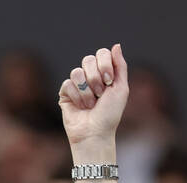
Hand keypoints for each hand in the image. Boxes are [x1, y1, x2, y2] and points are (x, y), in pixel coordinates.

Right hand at [58, 45, 127, 163]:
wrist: (95, 132)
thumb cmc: (110, 114)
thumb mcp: (121, 88)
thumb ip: (120, 66)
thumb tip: (116, 45)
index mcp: (105, 73)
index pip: (102, 53)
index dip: (105, 64)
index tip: (109, 81)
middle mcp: (90, 76)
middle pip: (88, 59)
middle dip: (96, 78)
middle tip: (100, 94)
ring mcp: (77, 84)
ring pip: (77, 72)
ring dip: (86, 91)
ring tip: (90, 104)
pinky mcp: (65, 93)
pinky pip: (67, 84)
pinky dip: (77, 97)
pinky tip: (80, 107)